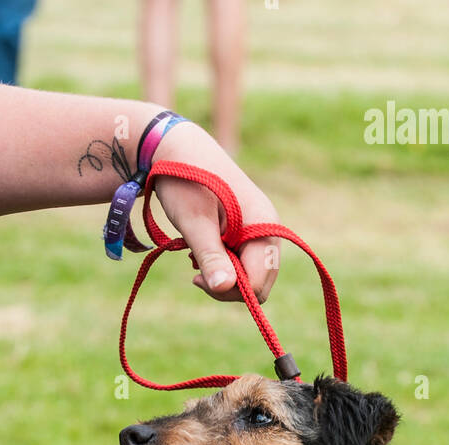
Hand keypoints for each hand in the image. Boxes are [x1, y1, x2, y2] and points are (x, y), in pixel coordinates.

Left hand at [148, 121, 280, 304]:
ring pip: (251, 276)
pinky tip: (203, 250)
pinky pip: (245, 262)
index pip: (259, 284)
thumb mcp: (194, 222)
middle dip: (228, 287)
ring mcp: (261, 229)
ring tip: (197, 255)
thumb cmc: (185, 181)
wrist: (179, 149)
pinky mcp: (249, 229)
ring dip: (224, 275)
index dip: (229, 291)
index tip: (196, 277)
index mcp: (263, 225)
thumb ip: (211, 256)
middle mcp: (269, 229)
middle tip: (196, 272)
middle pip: (259, 284)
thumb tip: (223, 288)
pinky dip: (224, 264)